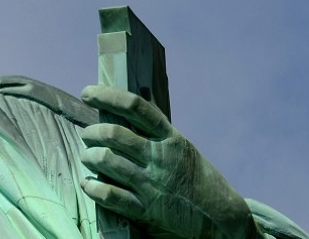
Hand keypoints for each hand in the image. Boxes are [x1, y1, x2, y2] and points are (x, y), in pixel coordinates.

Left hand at [79, 85, 262, 238]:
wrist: (221, 215)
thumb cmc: (197, 177)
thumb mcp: (181, 147)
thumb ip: (156, 132)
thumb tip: (126, 109)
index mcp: (170, 138)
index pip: (135, 107)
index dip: (107, 96)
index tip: (88, 92)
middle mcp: (160, 157)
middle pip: (114, 134)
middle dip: (92, 132)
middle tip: (87, 134)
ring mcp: (152, 183)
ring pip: (107, 161)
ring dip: (89, 157)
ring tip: (88, 157)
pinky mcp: (146, 209)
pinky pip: (110, 195)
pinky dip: (93, 187)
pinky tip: (88, 184)